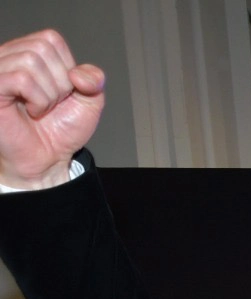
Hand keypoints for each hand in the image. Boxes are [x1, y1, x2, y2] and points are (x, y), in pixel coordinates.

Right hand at [0, 31, 105, 188]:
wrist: (48, 158)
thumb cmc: (61, 129)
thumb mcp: (89, 101)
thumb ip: (94, 79)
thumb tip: (79, 73)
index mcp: (27, 53)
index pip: (51, 40)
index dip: (67, 70)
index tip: (62, 93)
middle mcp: (8, 57)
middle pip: (41, 49)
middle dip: (58, 83)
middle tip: (50, 103)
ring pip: (30, 62)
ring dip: (48, 94)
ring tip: (40, 108)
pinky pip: (21, 79)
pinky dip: (37, 99)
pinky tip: (32, 111)